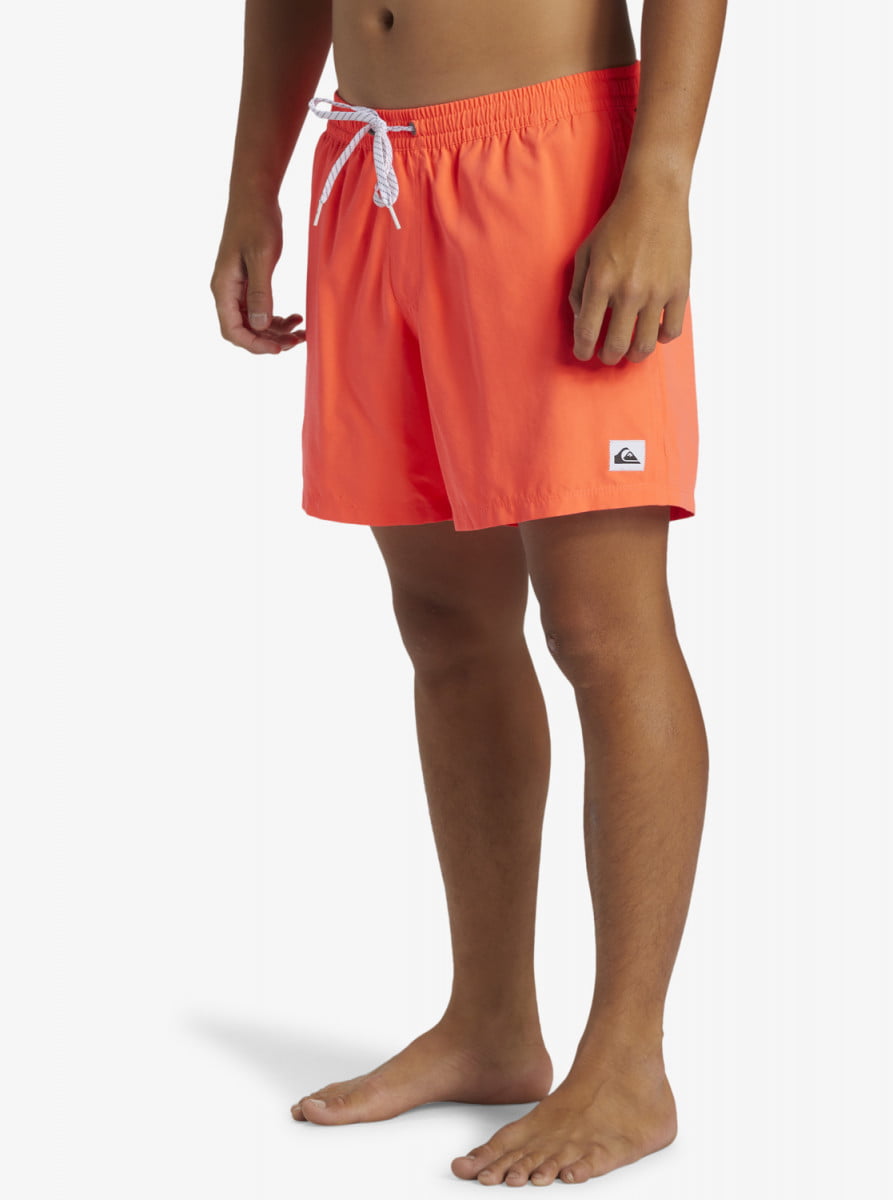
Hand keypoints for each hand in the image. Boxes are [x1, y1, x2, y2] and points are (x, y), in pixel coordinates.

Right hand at [210, 194, 305, 354]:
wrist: (255, 195)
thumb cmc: (256, 221)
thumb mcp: (261, 257)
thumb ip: (259, 292)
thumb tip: (258, 326)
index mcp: (223, 287)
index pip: (233, 331)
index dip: (255, 345)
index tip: (280, 348)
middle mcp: (227, 291)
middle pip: (244, 330)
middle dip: (269, 340)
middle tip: (297, 342)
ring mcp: (237, 287)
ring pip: (254, 322)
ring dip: (276, 331)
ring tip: (301, 331)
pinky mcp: (248, 281)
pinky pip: (260, 309)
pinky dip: (277, 317)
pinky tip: (296, 316)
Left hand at [568, 186, 690, 365]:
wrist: (655, 197)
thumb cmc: (616, 225)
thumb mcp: (585, 252)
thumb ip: (578, 289)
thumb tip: (581, 321)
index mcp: (601, 281)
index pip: (587, 332)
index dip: (583, 349)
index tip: (584, 352)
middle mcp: (628, 290)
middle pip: (616, 346)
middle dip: (607, 357)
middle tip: (606, 354)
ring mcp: (656, 291)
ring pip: (645, 345)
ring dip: (634, 354)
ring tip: (630, 350)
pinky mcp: (680, 288)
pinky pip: (672, 330)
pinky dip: (661, 338)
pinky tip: (654, 331)